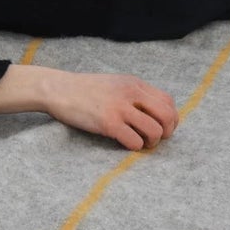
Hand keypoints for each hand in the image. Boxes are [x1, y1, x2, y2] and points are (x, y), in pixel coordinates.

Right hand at [44, 71, 178, 150]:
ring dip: (151, 142)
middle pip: (166, 116)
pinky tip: (125, 143)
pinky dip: (135, 146)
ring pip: (154, 130)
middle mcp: (131, 93)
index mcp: (134, 83)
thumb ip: (134, 93)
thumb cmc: (86, 89)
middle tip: (155, 139)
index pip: (168, 101)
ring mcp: (120, 108)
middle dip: (166, 132)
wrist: (59, 89)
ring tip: (141, 142)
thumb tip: (154, 112)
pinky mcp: (108, 123)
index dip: (171, 119)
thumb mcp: (115, 83)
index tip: (163, 128)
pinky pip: (134, 141)